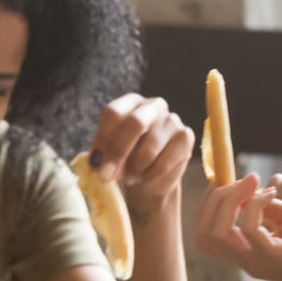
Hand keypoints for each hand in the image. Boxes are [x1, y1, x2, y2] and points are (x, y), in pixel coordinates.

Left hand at [90, 93, 195, 210]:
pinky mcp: (186, 138)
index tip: (95, 163)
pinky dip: (151, 176)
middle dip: (118, 152)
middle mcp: (153, 106)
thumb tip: (98, 165)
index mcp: (130, 103)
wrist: (151, 175)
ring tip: (131, 177)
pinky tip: (146, 177)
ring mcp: (172, 120)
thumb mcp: (110, 154)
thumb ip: (103, 156)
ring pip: (149, 149)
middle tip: (107, 176)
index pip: (113, 112)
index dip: (103, 139)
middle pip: (135, 123)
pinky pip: (164, 163)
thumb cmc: (127, 159)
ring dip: (135, 169)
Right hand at [197, 174, 281, 280]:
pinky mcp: (275, 258)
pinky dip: (255, 204)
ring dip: (230, 199)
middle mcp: (247, 259)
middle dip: (215, 199)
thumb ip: (268, 208)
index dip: (210, 202)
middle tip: (242, 180)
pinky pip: (248, 228)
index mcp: (249, 250)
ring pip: (215, 233)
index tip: (231, 179)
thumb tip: (247, 192)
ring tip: (254, 183)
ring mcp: (258, 261)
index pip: (205, 233)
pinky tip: (274, 195)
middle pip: (203, 233)